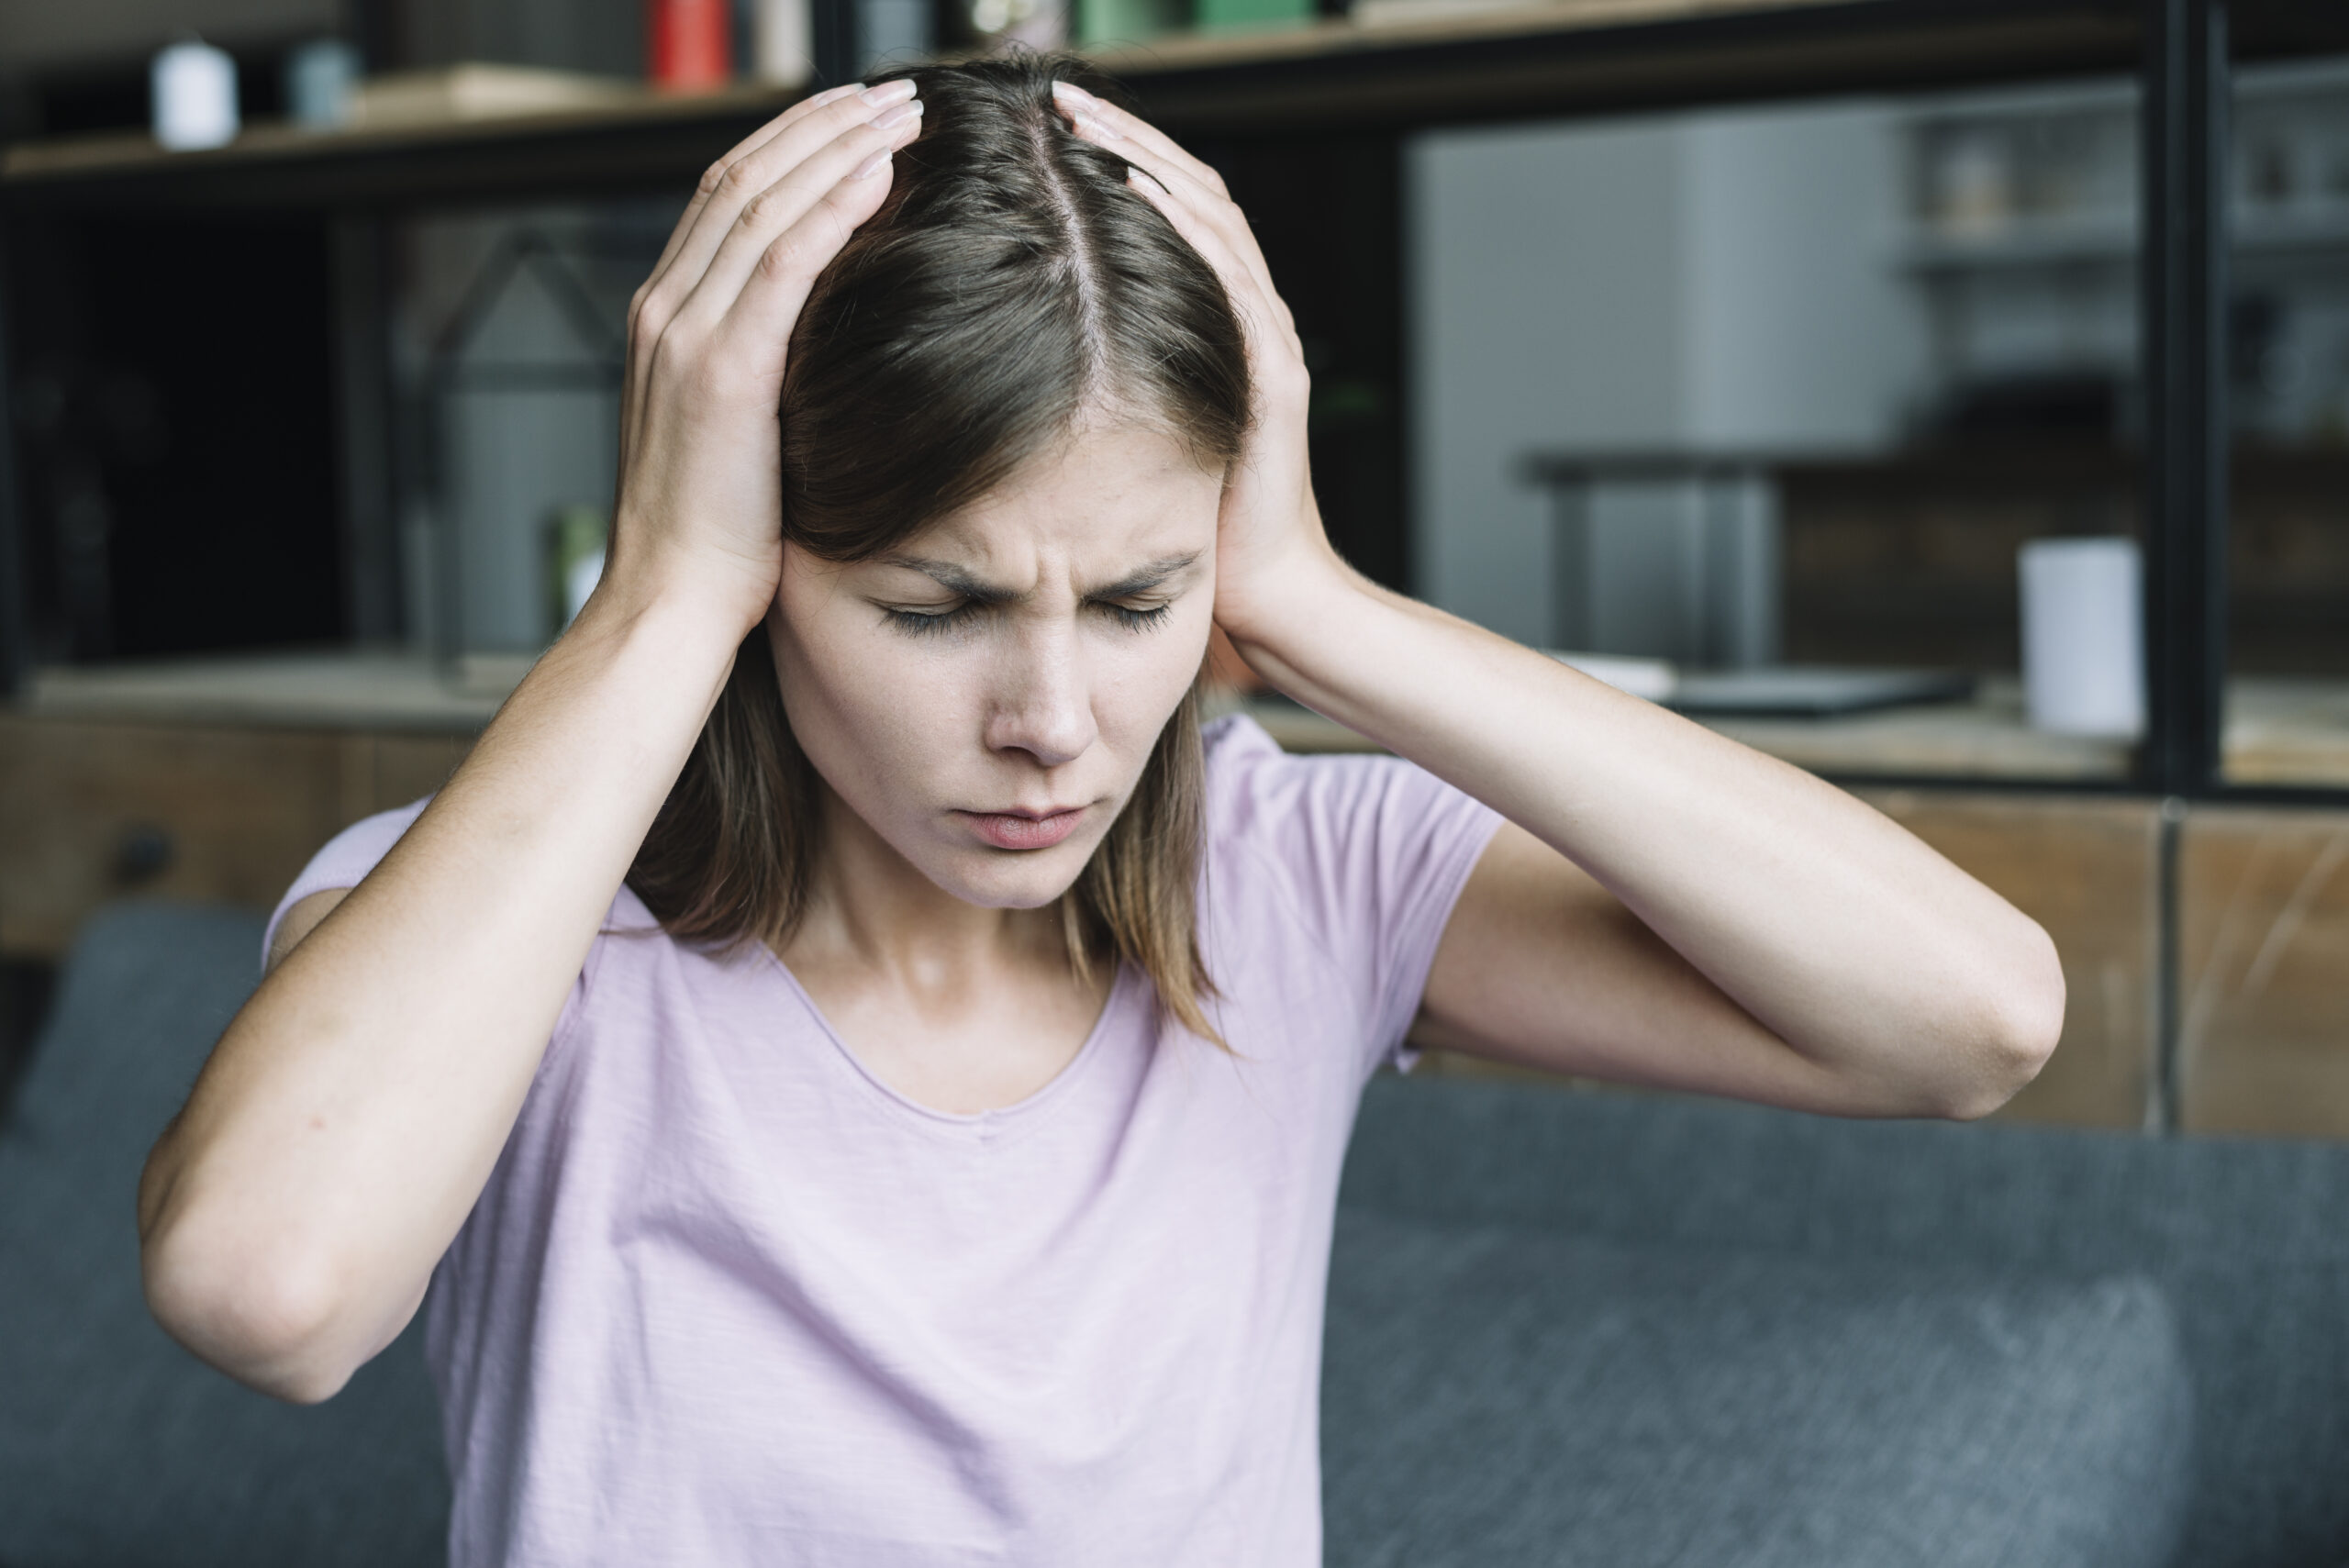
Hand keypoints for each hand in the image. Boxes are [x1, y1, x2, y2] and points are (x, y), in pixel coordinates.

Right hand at [600, 80, 927, 637]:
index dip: (792, 147)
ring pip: (763, 203)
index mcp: (666, 322)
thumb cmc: (720, 542)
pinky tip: (880, 175)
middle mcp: (666, 312)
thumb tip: (831, 346)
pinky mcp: (722, 372)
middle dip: (820, 125)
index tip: (856, 119)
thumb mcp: (740, 437)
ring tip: (899, 114)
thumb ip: (767, 376)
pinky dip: (831, 207)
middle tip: (891, 93)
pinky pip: (781, 262)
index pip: (726, 199)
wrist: (671, 604)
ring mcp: (685, 337)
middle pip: (741, 178)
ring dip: (836, 147)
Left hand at [1054, 82, 1346, 654]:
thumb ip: (1099, 389)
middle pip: (1193, 193)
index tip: (1048, 127)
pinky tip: (1133, 191)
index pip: (1172, 214)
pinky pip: (1229, 280)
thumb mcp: (1131, 444)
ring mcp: (1266, 342)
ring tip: (1084, 123)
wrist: (1273, 605)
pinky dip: (1183, 226)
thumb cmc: (1196, 539)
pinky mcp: (1274, 378)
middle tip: (1059, 99)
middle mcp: (1248, 320)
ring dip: (1146, 161)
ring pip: (1212, 219)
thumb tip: (1013, 355)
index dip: (1116, 160)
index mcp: (1217, 330)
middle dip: (1126, 138)